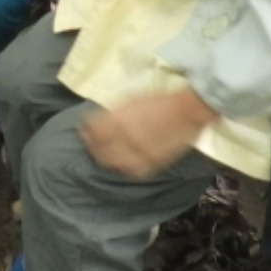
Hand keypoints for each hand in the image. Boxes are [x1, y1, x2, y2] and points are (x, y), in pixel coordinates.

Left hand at [79, 90, 217, 177]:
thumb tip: (97, 120)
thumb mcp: (130, 100)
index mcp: (119, 119)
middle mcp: (126, 137)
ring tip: (104, 156)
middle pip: (100, 150)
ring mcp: (140, 152)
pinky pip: (133, 170)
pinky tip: (122, 164)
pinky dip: (124, 168)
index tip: (83, 130)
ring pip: (115, 163)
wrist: (186, 110)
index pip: (93, 131)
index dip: (86, 131)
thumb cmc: (158, 100)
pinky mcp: (153, 161)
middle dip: (92, 147)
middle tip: (90, 144)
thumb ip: (113, 113)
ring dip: (106, 160)